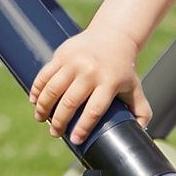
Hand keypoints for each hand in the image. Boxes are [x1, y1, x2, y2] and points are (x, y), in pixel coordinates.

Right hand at [29, 27, 150, 144]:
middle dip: (59, 121)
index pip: (94, 110)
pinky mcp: (62, 54)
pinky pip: (45, 74)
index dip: (83, 127)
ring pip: (53, 88)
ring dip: (44, 106)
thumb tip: (140, 134)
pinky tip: (34, 100)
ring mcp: (74, 62)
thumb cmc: (123, 69)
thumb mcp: (135, 88)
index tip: (75, 140)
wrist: (113, 35)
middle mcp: (91, 71)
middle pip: (70, 102)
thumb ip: (141, 111)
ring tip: (40, 119)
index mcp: (109, 82)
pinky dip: (37, 88)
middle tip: (55, 133)